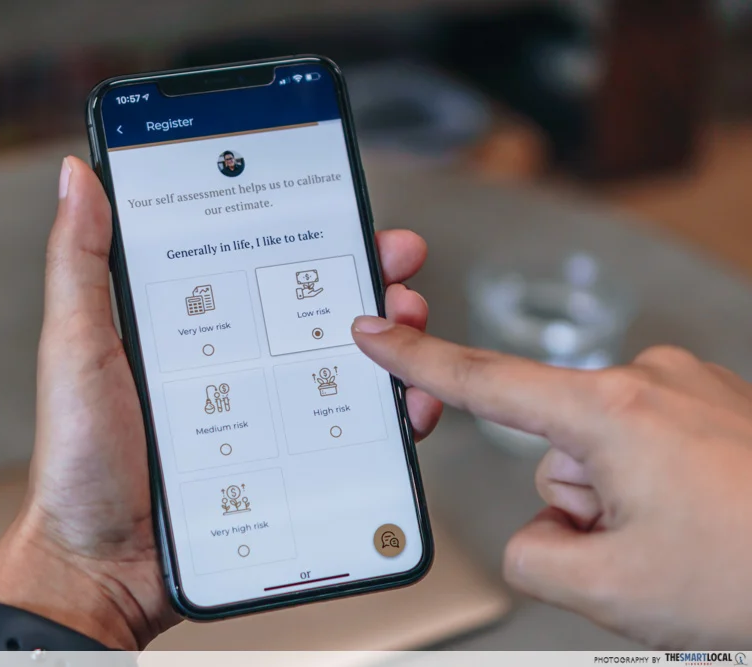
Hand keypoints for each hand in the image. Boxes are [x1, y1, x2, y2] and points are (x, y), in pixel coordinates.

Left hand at [0, 156, 438, 649]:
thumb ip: (80, 265)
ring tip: (410, 324)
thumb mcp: (76, 348)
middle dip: (365, 279)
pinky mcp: (288, 466)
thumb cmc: (79, 459)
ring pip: (343, 366)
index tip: (344, 211)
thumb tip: (79, 178)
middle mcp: (235, 365)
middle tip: (395, 264)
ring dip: (390, 341)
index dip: (305, 234)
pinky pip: (350, 434)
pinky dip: (389, 415)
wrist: (100, 567)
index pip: (257, 264)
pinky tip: (406, 404)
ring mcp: (266, 417)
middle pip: (313, 309)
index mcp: (190, 328)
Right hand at [352, 317, 751, 647]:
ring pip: (602, 455)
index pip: (486, 383)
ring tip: (690, 541)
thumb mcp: (611, 588)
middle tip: (645, 552)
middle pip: (555, 451)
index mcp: (613, 411)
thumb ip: (531, 556)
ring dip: (623, 505)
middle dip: (580, 505)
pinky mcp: (714, 405)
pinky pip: (646, 446)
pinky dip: (656, 488)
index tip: (375, 333)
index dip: (419, 361)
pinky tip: (705, 520)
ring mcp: (688, 389)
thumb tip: (541, 533)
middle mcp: (651, 380)